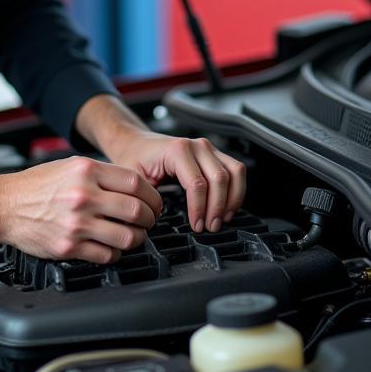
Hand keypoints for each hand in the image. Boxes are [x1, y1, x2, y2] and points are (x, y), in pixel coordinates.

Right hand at [0, 157, 162, 263]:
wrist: (2, 206)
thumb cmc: (34, 186)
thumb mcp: (69, 166)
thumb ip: (100, 174)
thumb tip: (133, 187)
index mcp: (86, 171)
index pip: (136, 182)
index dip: (152, 195)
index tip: (153, 202)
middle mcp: (83, 196)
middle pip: (136, 210)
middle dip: (150, 218)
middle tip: (148, 220)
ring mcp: (77, 223)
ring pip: (127, 237)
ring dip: (136, 238)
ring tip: (133, 235)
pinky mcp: (69, 247)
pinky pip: (107, 255)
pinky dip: (115, 254)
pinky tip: (110, 247)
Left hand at [76, 95, 246, 233]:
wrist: (137, 144)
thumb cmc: (135, 160)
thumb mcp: (133, 178)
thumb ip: (144, 196)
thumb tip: (159, 216)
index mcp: (177, 150)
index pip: (197, 183)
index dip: (199, 208)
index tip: (196, 226)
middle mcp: (197, 145)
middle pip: (219, 179)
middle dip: (217, 208)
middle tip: (209, 227)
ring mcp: (208, 148)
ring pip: (234, 173)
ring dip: (231, 200)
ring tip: (220, 220)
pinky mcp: (215, 154)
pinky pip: (236, 170)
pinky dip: (237, 190)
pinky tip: (228, 208)